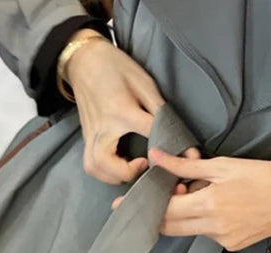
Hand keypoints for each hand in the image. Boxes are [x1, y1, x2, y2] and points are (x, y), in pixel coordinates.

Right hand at [65, 32, 198, 183]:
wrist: (83, 59)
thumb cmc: (116, 67)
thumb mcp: (144, 83)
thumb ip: (161, 112)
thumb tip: (184, 140)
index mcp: (121, 110)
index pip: (150, 134)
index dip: (173, 147)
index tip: (187, 156)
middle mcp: (102, 127)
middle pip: (107, 163)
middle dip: (128, 173)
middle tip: (145, 165)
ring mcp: (90, 134)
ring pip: (95, 168)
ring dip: (115, 176)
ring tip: (133, 169)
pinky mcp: (85, 138)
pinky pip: (91, 164)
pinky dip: (105, 173)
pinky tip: (120, 168)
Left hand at [145, 149, 270, 250]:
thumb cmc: (268, 177)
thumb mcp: (225, 165)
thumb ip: (187, 166)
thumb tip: (157, 158)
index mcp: (210, 206)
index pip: (166, 211)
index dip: (145, 206)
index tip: (123, 203)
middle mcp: (214, 228)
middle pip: (171, 227)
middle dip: (157, 214)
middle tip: (146, 201)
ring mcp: (224, 239)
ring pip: (189, 230)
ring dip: (182, 215)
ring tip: (192, 192)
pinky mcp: (233, 244)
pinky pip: (206, 233)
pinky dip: (201, 220)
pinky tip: (213, 204)